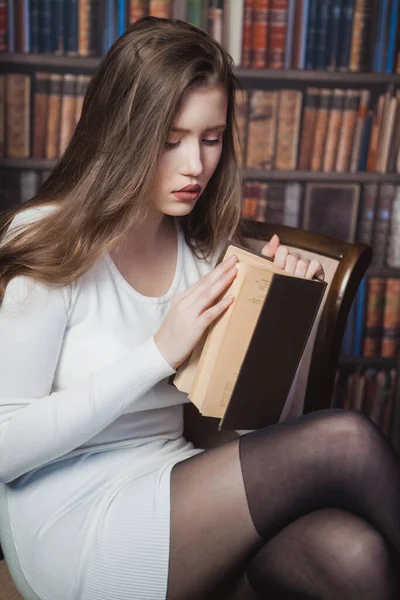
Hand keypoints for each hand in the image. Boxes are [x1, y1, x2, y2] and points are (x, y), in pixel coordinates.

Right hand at [154, 255, 237, 369]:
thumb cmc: (172, 334)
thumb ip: (193, 303)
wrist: (160, 351)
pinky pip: (210, 314)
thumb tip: (210, 295)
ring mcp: (189, 314)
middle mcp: (185, 303)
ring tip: (234, 272)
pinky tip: (231, 299)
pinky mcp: (194, 327)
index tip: (227, 262)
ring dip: (222, 282)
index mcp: (181, 298)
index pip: (201, 281)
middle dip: (221, 270)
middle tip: (234, 259)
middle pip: (206, 283)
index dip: (215, 271)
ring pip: (208, 294)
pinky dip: (221, 306)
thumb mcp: (180, 313)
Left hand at [261, 234, 324, 279]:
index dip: (279, 261)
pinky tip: (306, 278)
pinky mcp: (316, 269)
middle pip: (293, 258)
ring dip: (298, 274)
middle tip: (286, 278)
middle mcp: (294, 258)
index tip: (277, 269)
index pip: (283, 250)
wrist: (284, 302)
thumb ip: (268, 251)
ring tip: (295, 281)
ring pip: (303, 262)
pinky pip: (315, 265)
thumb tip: (276, 236)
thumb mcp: (266, 268)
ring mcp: (305, 263)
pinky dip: (311, 272)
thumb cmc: (274, 282)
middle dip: (288, 271)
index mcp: (282, 257)